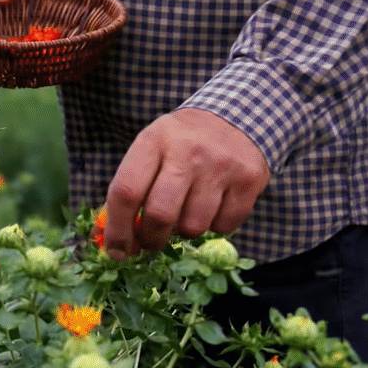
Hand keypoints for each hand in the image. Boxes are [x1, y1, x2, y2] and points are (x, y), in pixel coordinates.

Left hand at [102, 108, 269, 258]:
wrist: (236, 116)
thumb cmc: (180, 146)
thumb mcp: (151, 152)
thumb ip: (132, 192)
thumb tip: (118, 246)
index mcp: (154, 141)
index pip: (126, 192)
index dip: (118, 230)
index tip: (118, 251)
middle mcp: (187, 150)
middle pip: (160, 215)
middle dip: (151, 240)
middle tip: (151, 242)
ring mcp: (221, 164)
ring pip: (193, 227)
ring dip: (185, 231)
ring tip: (187, 211)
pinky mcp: (249, 179)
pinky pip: (223, 226)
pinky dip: (215, 226)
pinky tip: (214, 205)